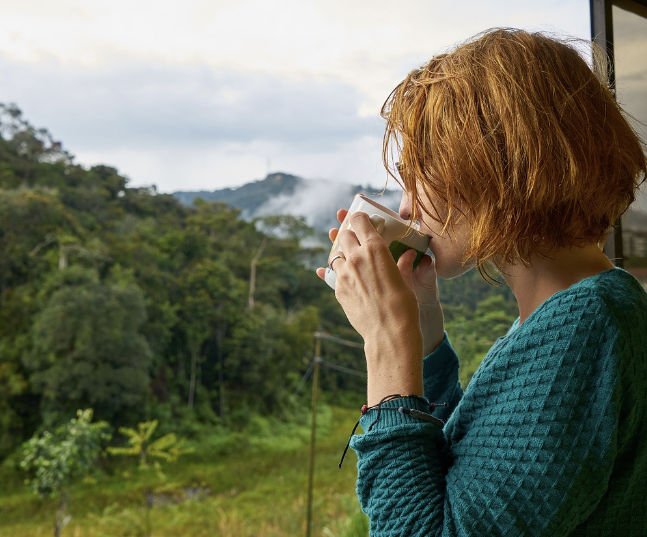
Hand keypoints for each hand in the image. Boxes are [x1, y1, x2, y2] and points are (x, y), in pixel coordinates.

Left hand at [316, 209, 444, 355]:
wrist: (388, 333)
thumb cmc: (404, 306)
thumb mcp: (406, 281)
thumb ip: (403, 264)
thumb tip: (408, 256)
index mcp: (375, 248)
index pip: (359, 220)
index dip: (360, 218)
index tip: (362, 220)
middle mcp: (356, 257)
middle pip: (343, 235)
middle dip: (349, 235)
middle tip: (357, 241)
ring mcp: (344, 274)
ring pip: (335, 254)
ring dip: (343, 255)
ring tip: (352, 261)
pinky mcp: (338, 290)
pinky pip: (333, 275)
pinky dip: (339, 273)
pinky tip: (347, 277)